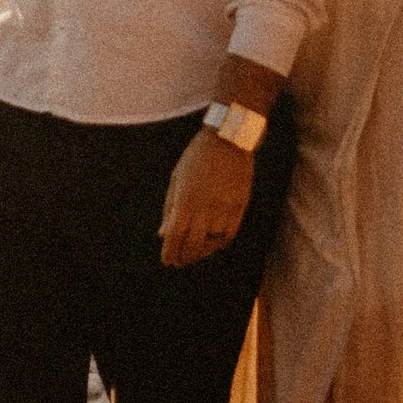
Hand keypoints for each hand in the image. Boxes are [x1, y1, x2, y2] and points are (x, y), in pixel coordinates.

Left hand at [159, 127, 252, 267]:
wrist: (228, 140)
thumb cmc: (197, 157)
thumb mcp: (176, 178)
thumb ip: (169, 208)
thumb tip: (162, 234)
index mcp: (186, 199)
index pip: (175, 236)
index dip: (170, 252)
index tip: (167, 260)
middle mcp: (205, 207)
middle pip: (193, 244)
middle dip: (184, 257)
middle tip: (179, 262)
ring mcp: (224, 208)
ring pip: (212, 242)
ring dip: (201, 252)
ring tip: (194, 253)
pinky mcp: (240, 206)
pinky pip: (229, 233)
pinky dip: (219, 243)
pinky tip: (212, 244)